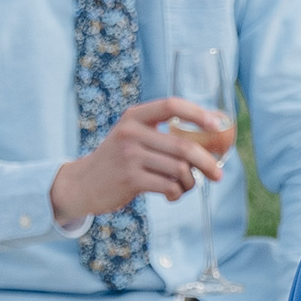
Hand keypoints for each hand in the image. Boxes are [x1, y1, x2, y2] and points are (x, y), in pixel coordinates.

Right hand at [49, 97, 228, 226]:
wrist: (82, 183)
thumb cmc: (118, 160)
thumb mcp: (132, 137)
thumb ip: (162, 134)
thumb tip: (212, 134)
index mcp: (134, 117)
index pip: (171, 105)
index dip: (197, 113)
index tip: (217, 125)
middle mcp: (131, 132)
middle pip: (184, 146)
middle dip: (207, 163)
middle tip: (218, 175)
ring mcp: (129, 156)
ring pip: (180, 170)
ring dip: (189, 183)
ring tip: (185, 187)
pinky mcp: (130, 179)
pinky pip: (170, 187)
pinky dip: (177, 194)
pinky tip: (172, 195)